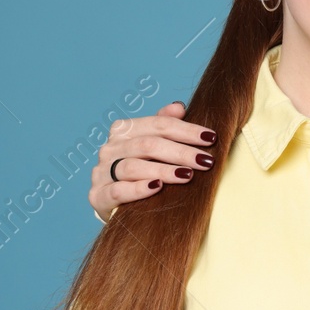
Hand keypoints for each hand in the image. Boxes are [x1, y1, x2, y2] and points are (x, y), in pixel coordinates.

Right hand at [89, 101, 215, 220]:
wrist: (113, 203)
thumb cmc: (139, 171)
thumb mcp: (151, 146)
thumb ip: (162, 125)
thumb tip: (179, 106)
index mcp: (123, 130)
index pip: (158, 124)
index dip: (186, 130)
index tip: (211, 138)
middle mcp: (110, 148)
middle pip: (148, 144)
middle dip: (181, 152)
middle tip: (206, 161)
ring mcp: (101, 172)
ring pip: (133, 166)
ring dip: (164, 170)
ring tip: (188, 175)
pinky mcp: (98, 196)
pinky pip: (118, 190)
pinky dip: (139, 188)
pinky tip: (157, 187)